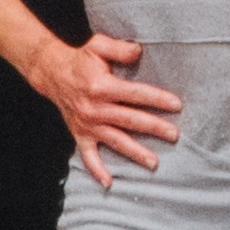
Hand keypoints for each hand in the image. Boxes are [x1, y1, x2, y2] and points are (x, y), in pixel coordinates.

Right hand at [29, 33, 182, 188]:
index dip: (157, 99)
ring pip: (115, 141)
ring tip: (154, 163)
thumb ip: (119, 49)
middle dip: (154, 128)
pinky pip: (88, 156)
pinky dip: (97, 170)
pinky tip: (109, 182)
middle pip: (130, 120)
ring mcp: (88, 124)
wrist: (52, 73)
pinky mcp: (80, 135)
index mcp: (101, 87)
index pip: (135, 94)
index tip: (177, 105)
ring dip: (135, 153)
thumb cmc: (81, 59)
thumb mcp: (98, 46)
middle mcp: (95, 109)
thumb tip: (139, 51)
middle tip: (175, 135)